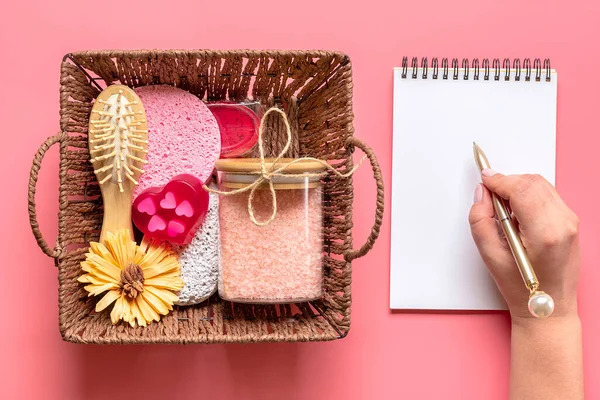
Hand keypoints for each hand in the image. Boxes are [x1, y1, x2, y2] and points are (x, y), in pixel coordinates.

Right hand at [468, 170, 579, 322]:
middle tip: (490, 194)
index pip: (521, 188)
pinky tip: (519, 214)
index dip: (499, 180)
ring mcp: (571, 222)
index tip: (484, 179)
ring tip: (505, 209)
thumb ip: (481, 219)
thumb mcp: (490, 255)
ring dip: (519, 188)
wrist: (549, 308)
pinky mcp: (572, 223)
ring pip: (541, 185)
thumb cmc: (521, 288)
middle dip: (508, 182)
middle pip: (532, 182)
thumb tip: (482, 194)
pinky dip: (530, 196)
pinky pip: (548, 195)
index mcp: (544, 232)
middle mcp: (563, 223)